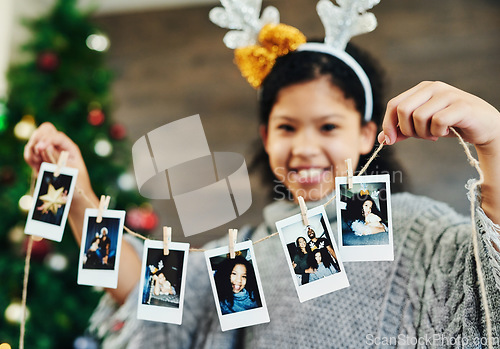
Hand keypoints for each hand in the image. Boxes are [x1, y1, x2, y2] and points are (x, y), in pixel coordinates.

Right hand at [24, 122, 92, 193]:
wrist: (74, 198)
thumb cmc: (77, 185)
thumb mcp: (69, 172)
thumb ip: (57, 158)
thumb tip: (46, 145)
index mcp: (69, 148)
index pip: (56, 136)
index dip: (47, 139)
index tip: (40, 148)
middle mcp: (59, 147)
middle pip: (44, 131)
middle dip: (37, 141)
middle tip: (38, 157)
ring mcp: (49, 153)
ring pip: (34, 141)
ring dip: (32, 152)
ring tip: (38, 167)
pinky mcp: (41, 160)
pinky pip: (30, 153)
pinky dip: (30, 159)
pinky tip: (37, 170)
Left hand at [378, 81, 499, 150]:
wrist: (484, 126)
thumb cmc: (451, 124)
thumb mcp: (422, 127)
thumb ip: (402, 131)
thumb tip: (382, 138)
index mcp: (421, 89)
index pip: (394, 104)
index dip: (388, 124)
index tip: (390, 140)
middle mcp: (433, 87)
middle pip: (402, 110)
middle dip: (407, 130)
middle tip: (421, 136)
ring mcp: (448, 94)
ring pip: (418, 117)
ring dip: (423, 133)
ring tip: (434, 134)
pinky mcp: (461, 106)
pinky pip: (437, 121)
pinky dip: (437, 132)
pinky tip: (445, 131)